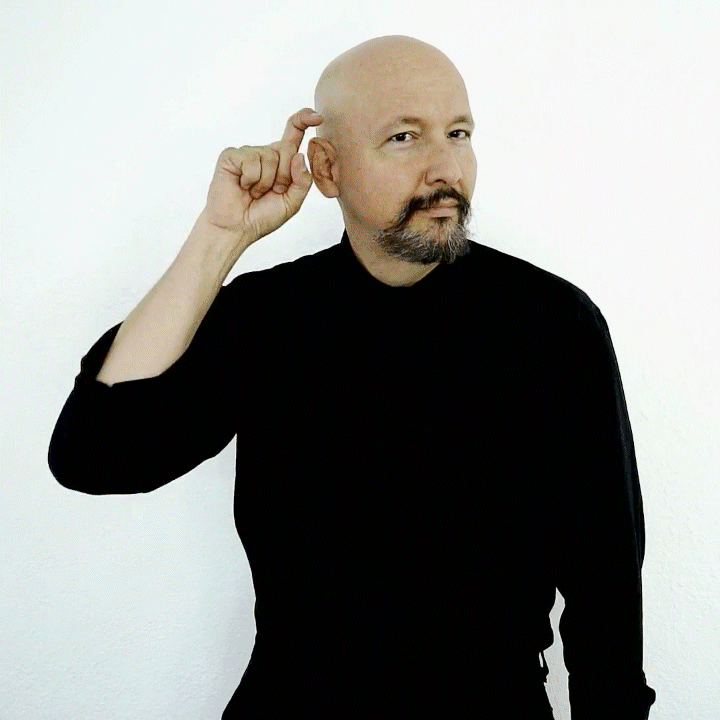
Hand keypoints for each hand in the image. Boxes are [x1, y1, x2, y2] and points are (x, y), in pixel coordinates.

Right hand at [204, 107, 323, 245]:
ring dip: (266, 181)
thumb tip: (299, 155)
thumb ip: (302, 181)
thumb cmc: (262, 216)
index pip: (293, 134)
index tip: (317, 117)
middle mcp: (265, 154)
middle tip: (271, 192)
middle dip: (284, 176)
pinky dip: (251, 179)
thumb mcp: (292, 202)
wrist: (236, 228)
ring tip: (255, 192)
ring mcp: (248, 153)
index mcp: (282, 162)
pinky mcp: (231, 156)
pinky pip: (251, 160)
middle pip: (287, 149)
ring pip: (269, 156)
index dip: (304, 120)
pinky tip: (242, 187)